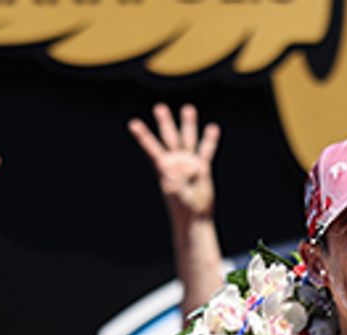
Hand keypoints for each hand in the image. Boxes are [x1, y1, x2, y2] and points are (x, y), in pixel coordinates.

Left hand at [128, 103, 219, 220]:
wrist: (194, 214)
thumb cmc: (182, 206)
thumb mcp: (177, 195)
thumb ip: (173, 185)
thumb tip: (169, 178)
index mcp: (164, 167)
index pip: (151, 148)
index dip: (143, 136)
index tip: (133, 124)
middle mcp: (175, 161)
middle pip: (169, 138)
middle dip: (165, 123)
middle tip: (160, 108)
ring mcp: (188, 162)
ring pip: (188, 139)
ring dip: (188, 124)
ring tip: (188, 109)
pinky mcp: (202, 167)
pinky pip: (206, 150)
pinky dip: (209, 140)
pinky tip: (212, 128)